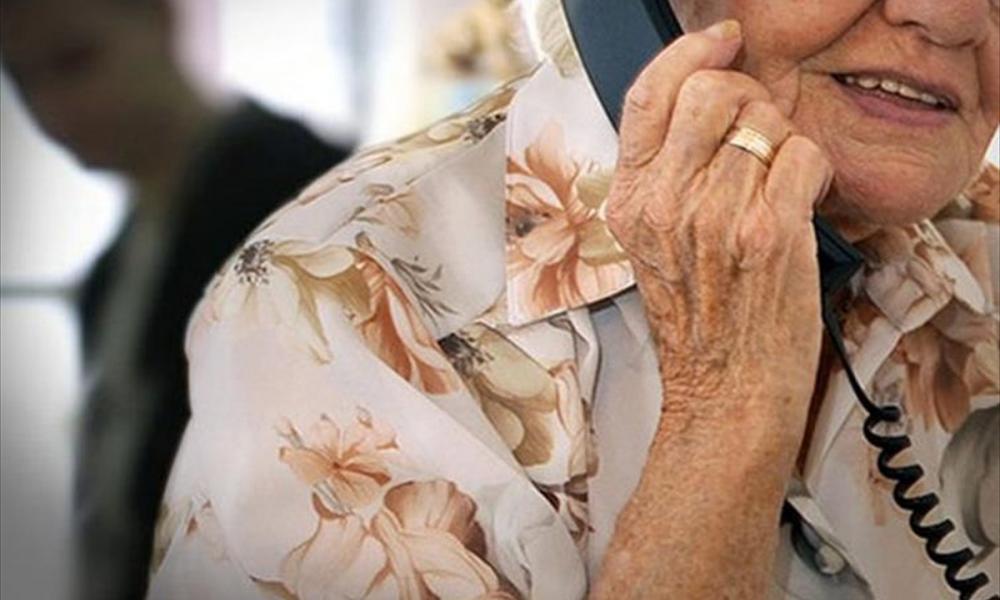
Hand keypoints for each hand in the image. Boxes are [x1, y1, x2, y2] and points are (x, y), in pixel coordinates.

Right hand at [606, 21, 831, 442]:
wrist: (723, 391)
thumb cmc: (696, 322)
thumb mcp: (651, 245)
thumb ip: (663, 176)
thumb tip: (704, 104)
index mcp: (630, 200)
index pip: (647, 96)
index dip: (688, 54)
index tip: (722, 43)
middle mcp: (664, 202)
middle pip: (711, 91)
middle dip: (748, 98)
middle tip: (757, 134)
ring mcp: (716, 216)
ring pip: (767, 121)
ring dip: (784, 143)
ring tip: (776, 185)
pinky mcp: (768, 232)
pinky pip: (804, 154)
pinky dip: (812, 170)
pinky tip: (797, 204)